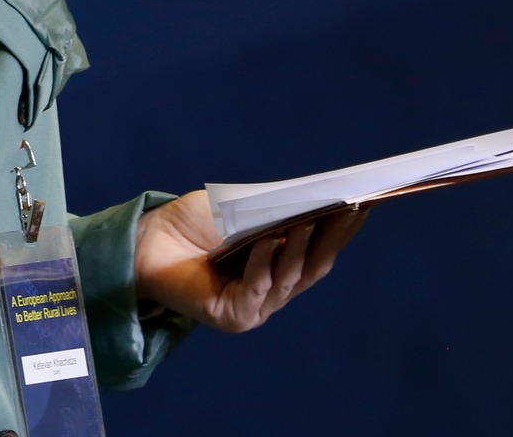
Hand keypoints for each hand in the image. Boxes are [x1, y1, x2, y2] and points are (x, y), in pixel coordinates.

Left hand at [132, 189, 365, 332]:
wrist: (147, 242)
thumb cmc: (193, 223)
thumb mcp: (241, 210)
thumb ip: (275, 210)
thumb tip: (315, 197)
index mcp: (280, 266)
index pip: (319, 249)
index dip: (343, 228)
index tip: (365, 200)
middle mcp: (273, 290)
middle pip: (313, 266)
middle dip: (334, 237)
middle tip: (352, 207)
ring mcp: (255, 306)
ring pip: (288, 277)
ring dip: (301, 246)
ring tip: (312, 217)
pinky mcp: (234, 316)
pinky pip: (256, 288)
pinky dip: (264, 261)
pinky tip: (270, 240)